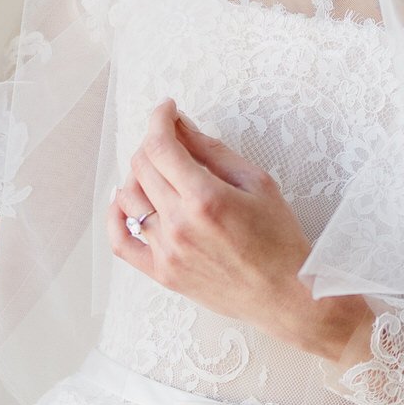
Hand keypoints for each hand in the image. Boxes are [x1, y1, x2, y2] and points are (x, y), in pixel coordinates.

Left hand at [108, 100, 372, 365]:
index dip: (159, 119)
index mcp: (205, 198)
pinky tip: (124, 202)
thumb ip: (214, 152)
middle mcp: (179, 225)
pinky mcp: (162, 273)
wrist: (287, 294)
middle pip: (142, 167)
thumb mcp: (258, 183)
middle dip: (153, 142)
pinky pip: (121, 242)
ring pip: (128, 198)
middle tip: (171, 138)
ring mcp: (167, 252)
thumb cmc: (280, 238)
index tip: (167, 109)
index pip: (161, 146)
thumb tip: (182, 127)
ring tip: (160, 170)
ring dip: (138, 174)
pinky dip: (116, 216)